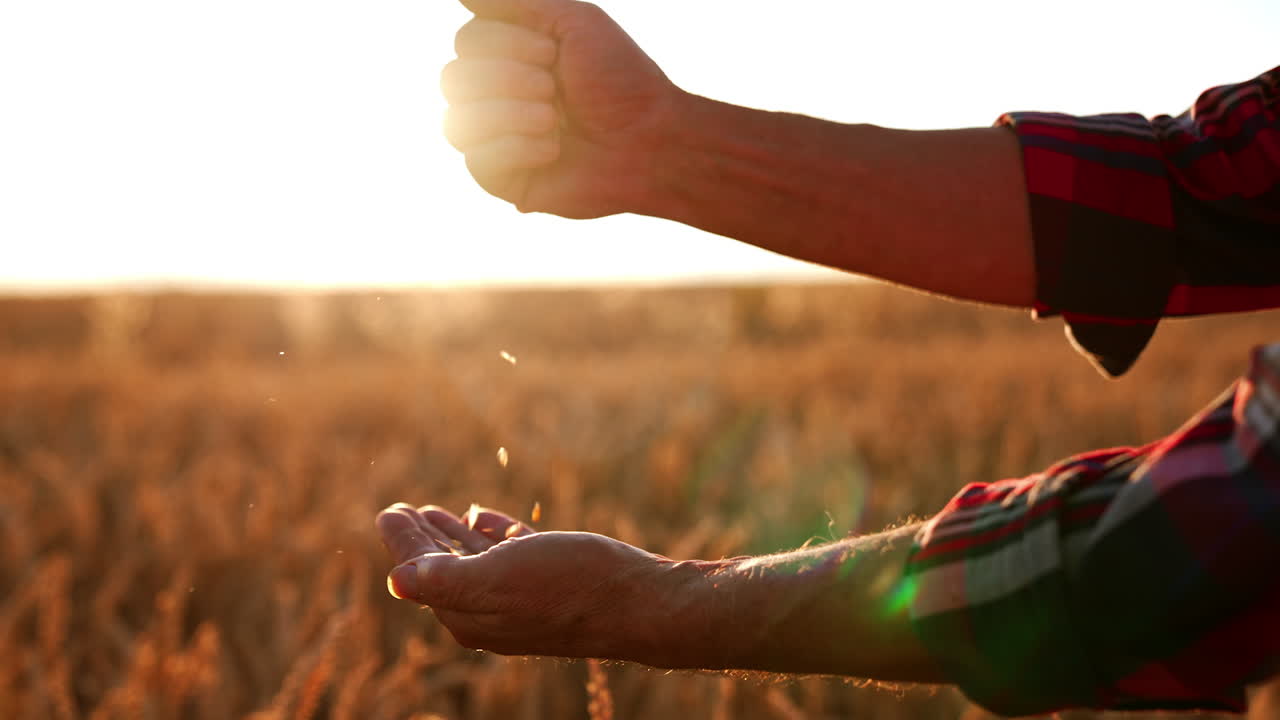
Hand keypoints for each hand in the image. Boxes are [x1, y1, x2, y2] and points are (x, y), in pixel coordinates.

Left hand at [375, 503, 707, 663]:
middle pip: (443, 570)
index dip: (404, 541)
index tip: (390, 511)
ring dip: (452, 536)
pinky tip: (484, 518)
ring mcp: (521, 599)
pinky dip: (490, 535)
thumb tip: (397, 580)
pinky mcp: (550, 583)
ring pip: (474, 562)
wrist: (638, 603)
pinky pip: (508, 556)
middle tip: (403, 510)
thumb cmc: (569, 587)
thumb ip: (445, 580)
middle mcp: (490, 613)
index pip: (422, 573)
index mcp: (469, 614)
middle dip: (421, 540)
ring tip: (435, 512)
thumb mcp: (499, 580)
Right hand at [442, 0, 681, 217]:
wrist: (649, 141)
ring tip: (554, 120)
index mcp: (507, 57)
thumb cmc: (618, 80)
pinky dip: (518, 149)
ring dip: (512, 114)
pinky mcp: (501, 178)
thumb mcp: (573, 22)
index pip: (466, 41)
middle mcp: (493, 95)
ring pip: (457, 121)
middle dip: (508, 79)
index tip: (553, 53)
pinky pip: (476, 160)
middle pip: (453, 79)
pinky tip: (553, 151)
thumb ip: (515, 1)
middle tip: (554, 88)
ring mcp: (494, 138)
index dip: (506, 44)